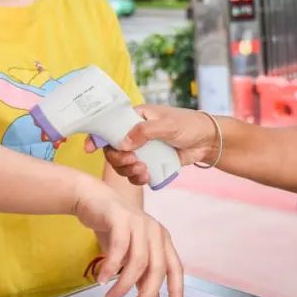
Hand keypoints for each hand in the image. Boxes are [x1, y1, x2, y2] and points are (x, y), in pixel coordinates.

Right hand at [71, 179, 183, 296]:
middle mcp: (155, 231)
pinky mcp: (121, 218)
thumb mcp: (130, 254)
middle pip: (157, 269)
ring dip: (123, 286)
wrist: (92, 199)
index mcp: (162, 240)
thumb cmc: (113, 228)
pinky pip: (119, 248)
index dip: (177, 291)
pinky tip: (101, 280)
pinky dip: (110, 267)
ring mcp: (140, 223)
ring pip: (138, 262)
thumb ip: (143, 274)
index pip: (176, 269)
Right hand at [86, 105, 218, 186]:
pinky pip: (136, 173)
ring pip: (123, 164)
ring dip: (127, 170)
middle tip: (133, 163)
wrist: (207, 141)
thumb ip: (145, 132)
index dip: (97, 136)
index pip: (110, 125)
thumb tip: (124, 143)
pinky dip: (137, 178)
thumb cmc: (189, 125)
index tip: (89, 149)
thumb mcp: (168, 124)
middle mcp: (135, 133)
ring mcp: (142, 150)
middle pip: (113, 149)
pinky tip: (146, 177)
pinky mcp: (150, 163)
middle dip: (118, 159)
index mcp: (136, 118)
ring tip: (142, 171)